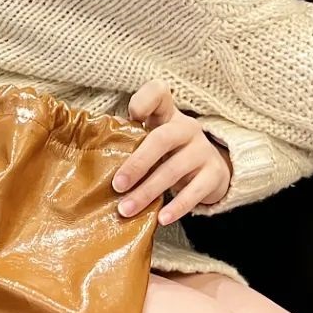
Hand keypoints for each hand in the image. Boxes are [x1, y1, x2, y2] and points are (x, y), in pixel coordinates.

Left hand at [113, 80, 230, 225]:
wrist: (212, 170)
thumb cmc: (171, 153)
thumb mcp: (155, 141)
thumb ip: (133, 141)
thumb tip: (97, 157)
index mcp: (168, 115)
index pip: (159, 94)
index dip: (144, 100)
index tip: (131, 116)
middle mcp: (187, 128)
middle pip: (162, 138)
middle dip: (137, 163)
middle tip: (117, 185)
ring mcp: (203, 151)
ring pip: (174, 170)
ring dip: (147, 191)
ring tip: (126, 209)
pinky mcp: (215, 174)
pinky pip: (195, 192)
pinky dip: (177, 207)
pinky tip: (161, 219)